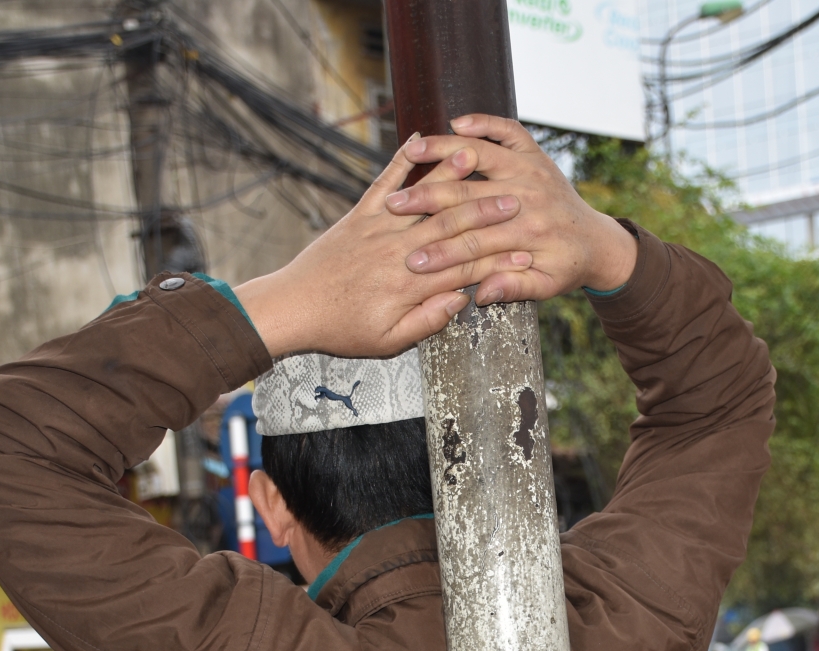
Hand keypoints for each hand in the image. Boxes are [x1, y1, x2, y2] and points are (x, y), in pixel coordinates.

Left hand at [233, 141, 533, 357]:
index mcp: (409, 286)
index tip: (524, 251)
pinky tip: (418, 140)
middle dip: (485, 212)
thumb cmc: (341, 329)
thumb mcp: (388, 342)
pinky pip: (383, 182)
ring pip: (422, 199)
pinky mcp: (359, 215)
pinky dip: (400, 161)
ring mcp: (378, 228)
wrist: (294, 307)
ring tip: (476, 157)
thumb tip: (460, 301)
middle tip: (514, 199)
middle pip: (450, 227)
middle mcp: (397, 251)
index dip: (496, 260)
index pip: (462, 269)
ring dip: (449, 176)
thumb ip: (426, 321)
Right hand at [385, 116, 637, 304]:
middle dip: (429, 201)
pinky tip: (456, 123)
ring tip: (414, 152)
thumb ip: (514, 288)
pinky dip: (485, 123)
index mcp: (529, 235)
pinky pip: (509, 132)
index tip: (409, 261)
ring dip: (446, 152)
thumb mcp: (545, 287)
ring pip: (484, 155)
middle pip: (470, 196)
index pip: (475, 244)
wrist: (596, 241)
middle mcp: (530, 197)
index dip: (440, 254)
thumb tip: (479, 294)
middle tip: (395, 206)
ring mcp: (533, 170)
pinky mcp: (534, 154)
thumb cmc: (566, 267)